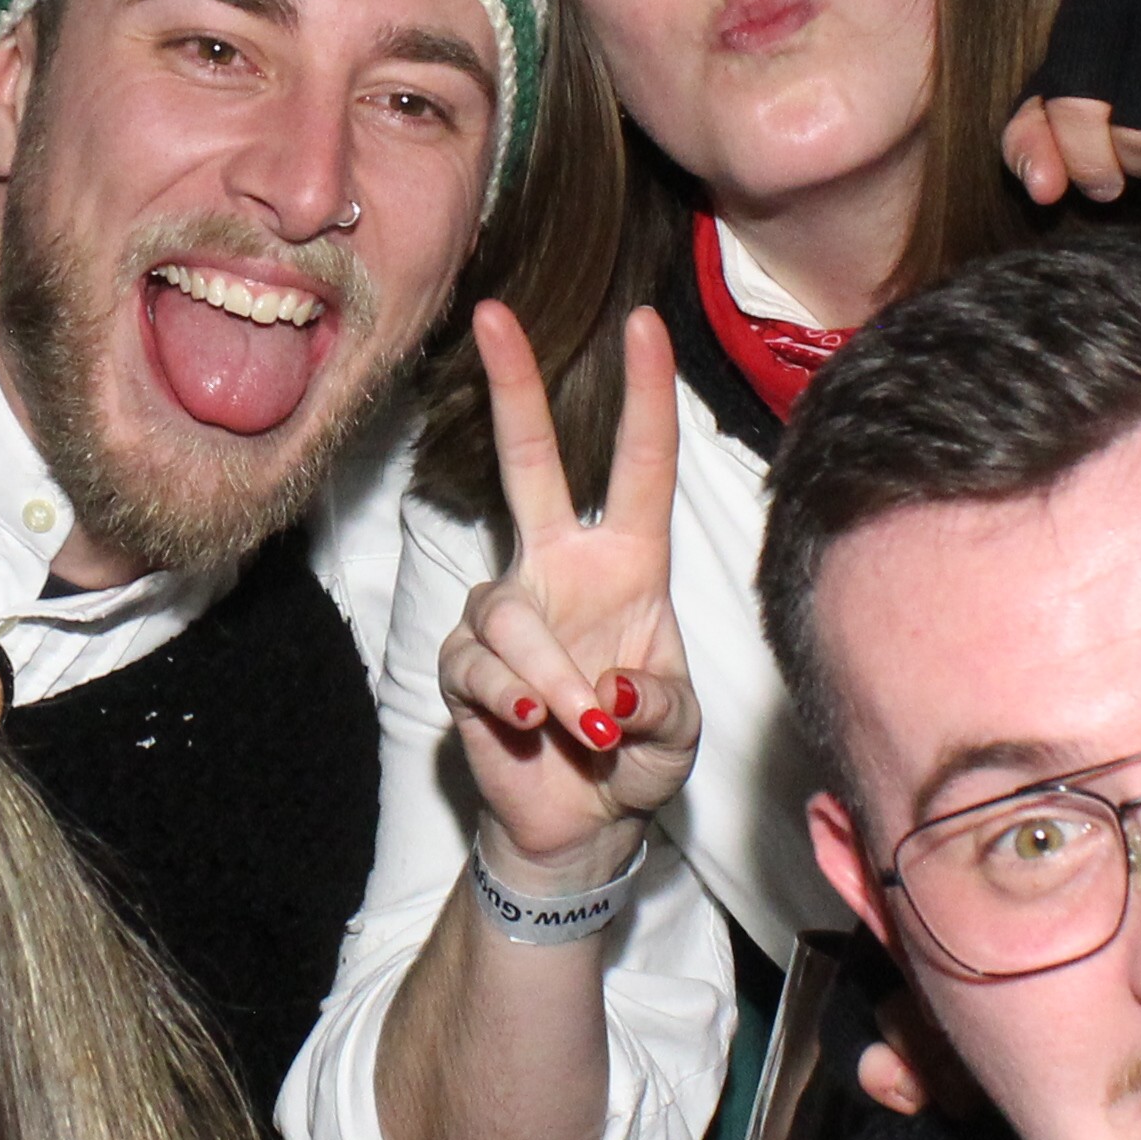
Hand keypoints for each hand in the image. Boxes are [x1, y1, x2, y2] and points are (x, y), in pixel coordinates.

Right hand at [441, 301, 698, 897]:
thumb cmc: (638, 758)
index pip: (637, 468)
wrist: (580, 825)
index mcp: (627, 566)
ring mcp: (507, 612)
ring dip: (549, 674)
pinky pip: (479, 666)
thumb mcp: (676, 735)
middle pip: (528, 462)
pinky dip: (516, 699)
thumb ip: (662, 707)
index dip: (643, 395)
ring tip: (584, 727)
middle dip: (513, 387)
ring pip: (510, 612)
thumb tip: (615, 686)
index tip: (643, 323)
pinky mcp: (464, 664)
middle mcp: (559, 569)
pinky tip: (538, 728)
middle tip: (495, 315)